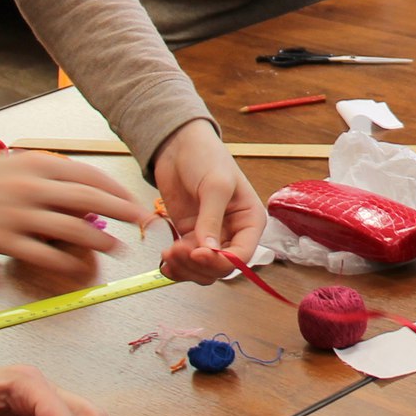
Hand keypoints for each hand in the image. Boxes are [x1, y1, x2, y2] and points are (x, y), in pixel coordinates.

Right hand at [0, 151, 147, 277]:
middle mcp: (32, 187)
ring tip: (116, 249)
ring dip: (100, 242)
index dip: (118, 193)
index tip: (136, 204)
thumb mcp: (18, 164)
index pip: (90, 178)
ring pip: (72, 230)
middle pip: (90, 202)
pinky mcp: (3, 240)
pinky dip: (68, 263)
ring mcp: (18, 215)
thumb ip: (51, 178)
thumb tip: (86, 197)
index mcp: (39, 164)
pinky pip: (45, 255)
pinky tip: (81, 268)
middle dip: (122, 214)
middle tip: (142, 226)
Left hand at [148, 119, 265, 281]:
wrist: (178, 145)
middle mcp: (233, 232)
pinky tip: (165, 262)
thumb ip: (212, 218)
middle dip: (199, 265)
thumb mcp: (215, 185)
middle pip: (221, 268)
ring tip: (169, 253)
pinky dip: (176, 266)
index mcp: (249, 221)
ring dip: (185, 268)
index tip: (199, 253)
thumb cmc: (206, 156)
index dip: (221, 261)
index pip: (242, 255)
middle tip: (179, 252)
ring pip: (203, 270)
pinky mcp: (189, 235)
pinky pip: (186, 262)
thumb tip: (208, 249)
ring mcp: (210, 236)